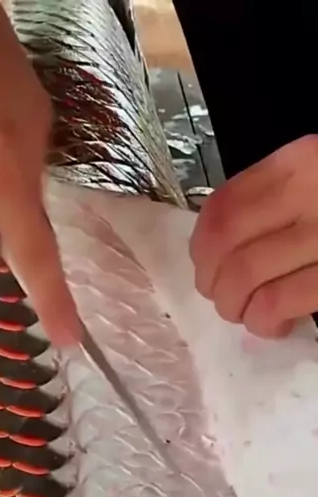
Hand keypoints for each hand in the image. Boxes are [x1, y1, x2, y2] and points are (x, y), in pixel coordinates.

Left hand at [190, 136, 317, 337]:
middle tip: (223, 300)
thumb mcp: (316, 178)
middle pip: (227, 245)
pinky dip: (264, 320)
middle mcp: (309, 192)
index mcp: (297, 162)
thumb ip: (274, 198)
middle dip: (213, 283)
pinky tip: (275, 324)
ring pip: (246, 277)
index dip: (200, 247)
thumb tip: (216, 246)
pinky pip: (280, 301)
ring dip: (235, 308)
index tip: (204, 268)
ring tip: (248, 315)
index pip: (223, 206)